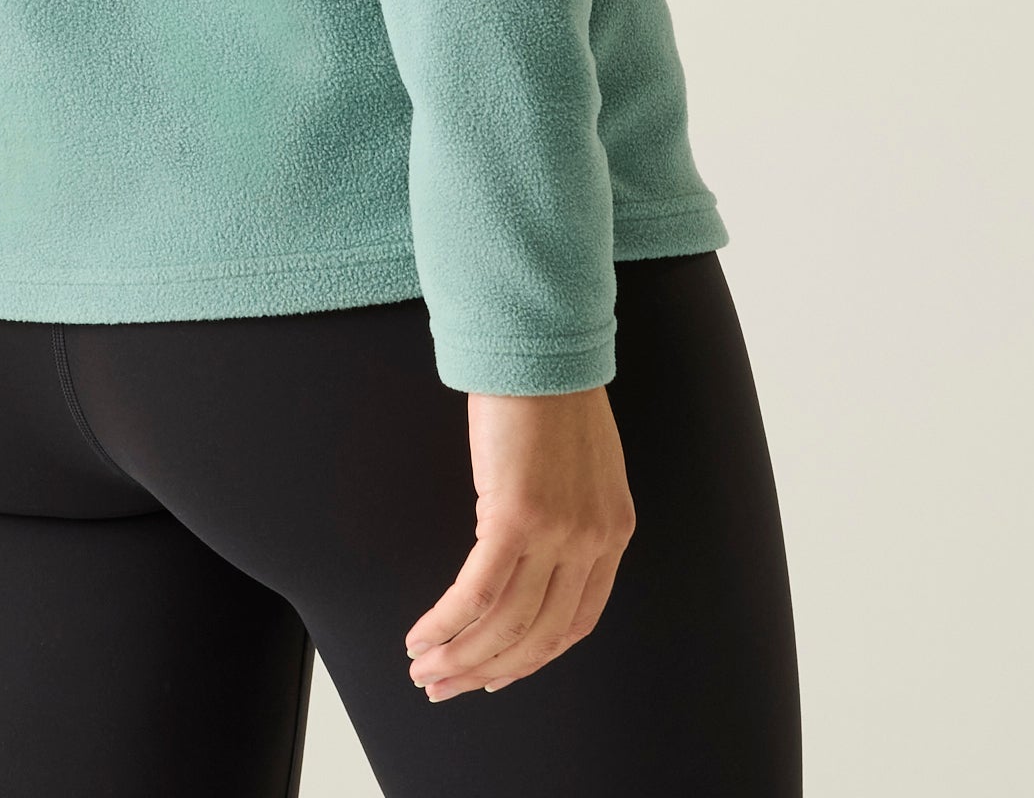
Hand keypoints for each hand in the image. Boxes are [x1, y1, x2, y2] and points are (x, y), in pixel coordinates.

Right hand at [404, 383, 634, 699]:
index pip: (574, 624)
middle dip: (486, 671)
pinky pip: (477, 593)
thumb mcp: (577, 468)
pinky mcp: (516, 517)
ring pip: (505, 624)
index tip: (493, 676)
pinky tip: (421, 636)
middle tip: (444, 689)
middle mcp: (591, 542)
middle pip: (537, 636)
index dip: (530, 659)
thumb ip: (566, 517)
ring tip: (423, 670)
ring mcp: (557, 533)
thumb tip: (522, 559)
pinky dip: (445, 623)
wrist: (540, 345)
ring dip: (458, 656)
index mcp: (612, 534)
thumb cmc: (550, 394)